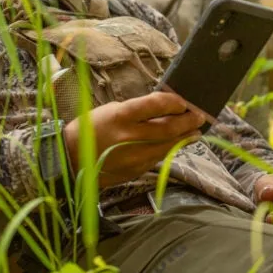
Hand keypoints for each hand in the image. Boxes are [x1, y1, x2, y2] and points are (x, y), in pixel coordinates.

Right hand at [62, 91, 204, 188]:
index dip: (174, 102)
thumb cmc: (91, 129)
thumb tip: (164, 108)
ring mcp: (135, 156)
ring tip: (195, 131)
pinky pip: (159, 158)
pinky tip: (176, 143)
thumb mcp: (111, 110)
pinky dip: (170, 149)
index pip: (156, 105)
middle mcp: (130, 137)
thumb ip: (137, 110)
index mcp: (121, 116)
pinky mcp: (137, 170)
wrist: (72, 160)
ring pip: (169, 146)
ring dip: (185, 138)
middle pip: (168, 128)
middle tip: (199, 116)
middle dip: (188, 121)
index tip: (183, 101)